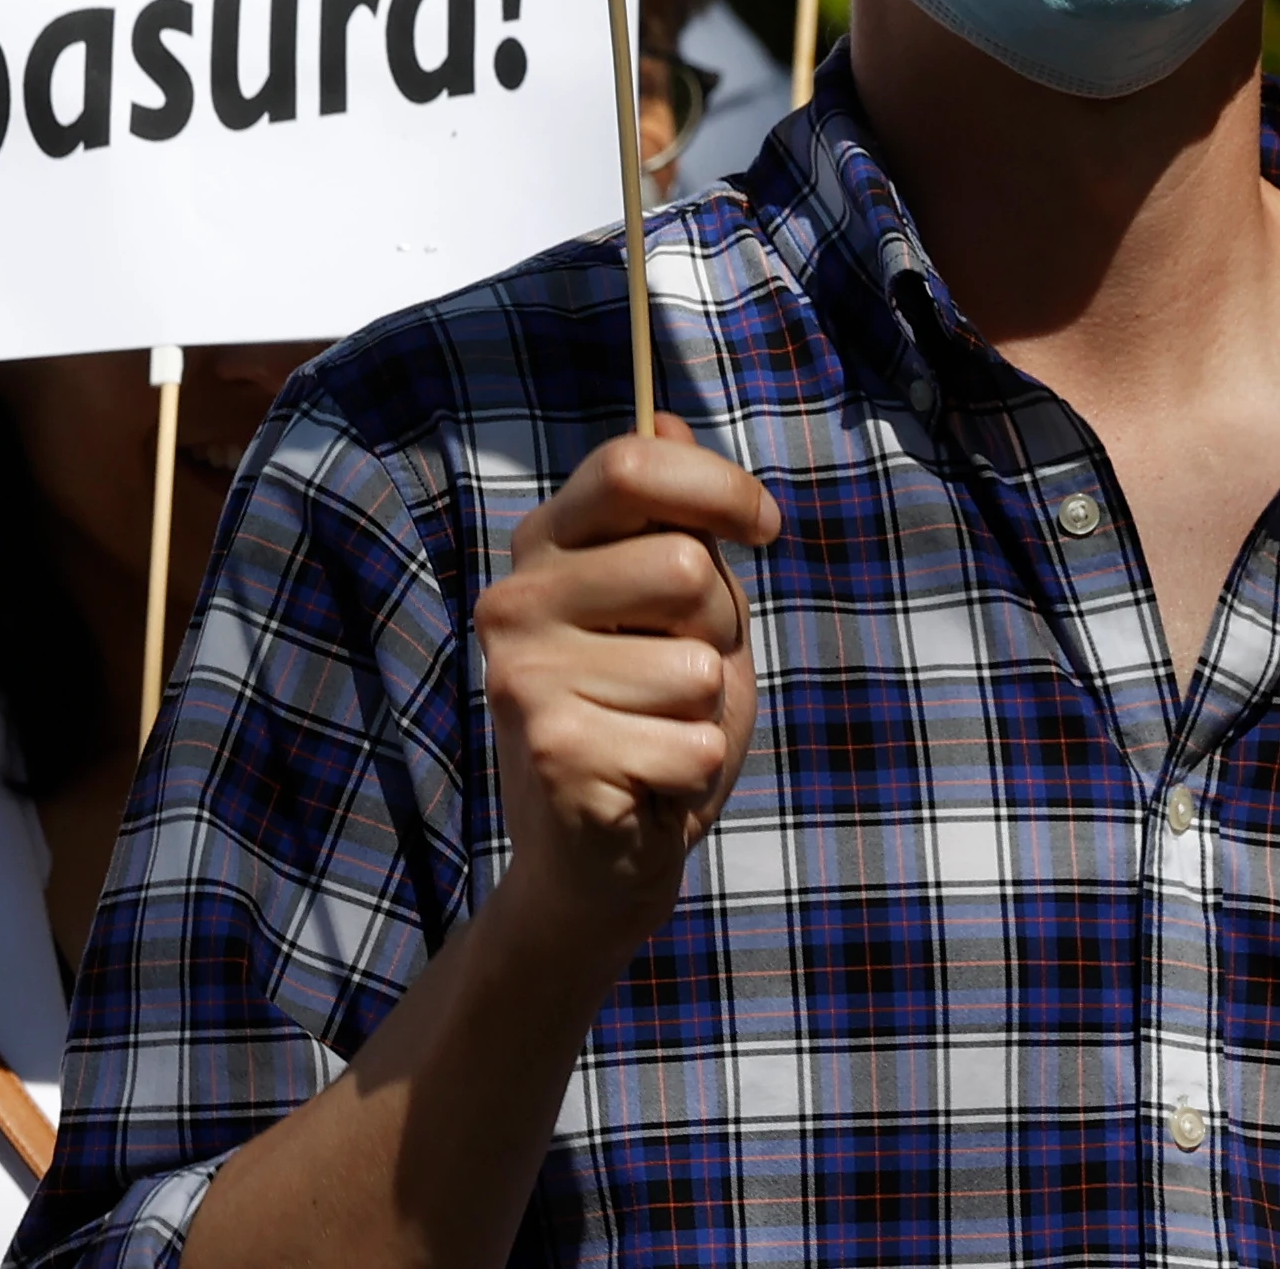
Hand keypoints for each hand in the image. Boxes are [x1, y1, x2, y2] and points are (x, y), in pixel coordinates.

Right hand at [476, 415, 781, 949]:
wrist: (602, 863)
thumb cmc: (654, 718)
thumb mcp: (680, 610)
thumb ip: (676, 524)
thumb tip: (671, 418)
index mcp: (544, 547)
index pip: (631, 465)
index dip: (720, 489)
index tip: (765, 528)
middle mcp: (514, 601)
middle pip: (680, 566)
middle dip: (719, 627)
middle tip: (683, 676)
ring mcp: (524, 677)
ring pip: (697, 663)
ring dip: (706, 710)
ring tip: (658, 733)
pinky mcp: (552, 751)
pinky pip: (695, 740)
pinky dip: (696, 769)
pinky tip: (649, 785)